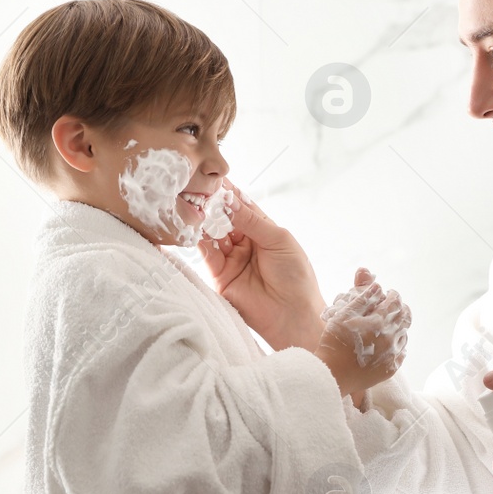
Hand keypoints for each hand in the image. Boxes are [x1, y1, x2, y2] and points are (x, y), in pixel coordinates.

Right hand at [200, 179, 323, 351]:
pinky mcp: (219, 276)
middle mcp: (244, 242)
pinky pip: (206, 253)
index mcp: (263, 231)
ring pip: (212, 233)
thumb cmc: (296, 277)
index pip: (242, 207)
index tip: (216, 178)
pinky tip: (196, 227)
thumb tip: (231, 200)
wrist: (293, 315)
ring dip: (205, 219)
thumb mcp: (279, 241)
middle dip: (213, 204)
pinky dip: (200, 239)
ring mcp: (230, 258)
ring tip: (197, 204)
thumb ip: (253, 221)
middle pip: (224, 218)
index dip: (230, 194)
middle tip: (200, 188)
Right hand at [317, 268, 411, 401]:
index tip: (389, 293)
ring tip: (390, 324)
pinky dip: (397, 344)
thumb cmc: (334, 342)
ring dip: (399, 326)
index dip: (393, 294)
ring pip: (404, 334)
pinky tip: (389, 344)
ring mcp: (392, 354)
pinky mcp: (391, 368)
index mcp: (380, 322)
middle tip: (393, 306)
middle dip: (400, 308)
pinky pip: (401, 353)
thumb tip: (378, 286)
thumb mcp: (344, 315)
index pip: (395, 302)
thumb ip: (363, 299)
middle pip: (405, 317)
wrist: (332, 374)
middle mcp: (390, 338)